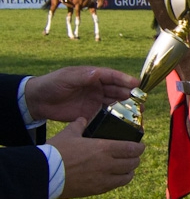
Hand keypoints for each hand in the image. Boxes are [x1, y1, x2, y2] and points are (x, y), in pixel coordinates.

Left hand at [24, 67, 138, 123]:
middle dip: (130, 96)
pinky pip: (106, 116)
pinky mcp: (91, 114)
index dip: (125, 79)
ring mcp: (95, 101)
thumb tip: (97, 73)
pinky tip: (124, 124)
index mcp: (92, 76)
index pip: (112, 76)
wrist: (38, 101)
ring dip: (126, 108)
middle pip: (117, 91)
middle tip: (141, 103)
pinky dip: (116, 119)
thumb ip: (81, 76)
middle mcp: (97, 88)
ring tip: (138, 114)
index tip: (137, 84)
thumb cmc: (52, 84)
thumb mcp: (66, 77)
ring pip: (115, 104)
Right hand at [49, 118, 144, 197]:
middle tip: (134, 156)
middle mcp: (107, 164)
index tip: (141, 146)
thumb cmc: (57, 151)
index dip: (139, 148)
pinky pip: (114, 186)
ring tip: (127, 168)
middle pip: (132, 163)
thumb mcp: (69, 133)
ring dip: (129, 171)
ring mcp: (103, 179)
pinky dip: (118, 181)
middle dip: (136, 159)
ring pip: (126, 177)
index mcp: (104, 148)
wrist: (46, 173)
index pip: (131, 149)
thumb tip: (82, 119)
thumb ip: (79, 125)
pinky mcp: (96, 190)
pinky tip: (115, 177)